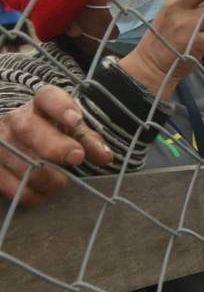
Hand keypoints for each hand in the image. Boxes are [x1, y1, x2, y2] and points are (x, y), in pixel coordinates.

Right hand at [0, 86, 111, 205]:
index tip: (76, 120)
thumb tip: (106, 157)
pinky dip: (28, 192)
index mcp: (41, 104)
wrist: (19, 141)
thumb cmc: (54, 133)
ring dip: (45, 175)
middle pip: (29, 128)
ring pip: (19, 157)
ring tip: (60, 182)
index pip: (48, 97)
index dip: (61, 107)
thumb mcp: (73, 131)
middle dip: (54, 145)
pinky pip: (8, 183)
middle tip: (76, 158)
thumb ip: (89, 141)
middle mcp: (16, 119)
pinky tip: (41, 194)